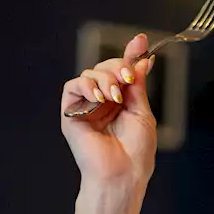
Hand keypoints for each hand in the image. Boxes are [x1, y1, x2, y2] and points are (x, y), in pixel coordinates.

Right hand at [60, 34, 156, 189]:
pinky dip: (86, 85)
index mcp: (121, 102)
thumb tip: (143, 58)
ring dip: (104, 78)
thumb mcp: (142, 112)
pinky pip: (72, 86)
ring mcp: (86, 107)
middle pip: (105, 67)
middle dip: (118, 66)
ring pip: (89, 74)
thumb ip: (138, 85)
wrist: (123, 174)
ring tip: (114, 96)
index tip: (140, 40)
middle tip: (127, 79)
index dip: (130, 54)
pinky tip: (99, 97)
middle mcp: (103, 102)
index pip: (122, 72)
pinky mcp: (71, 114)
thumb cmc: (136, 152)